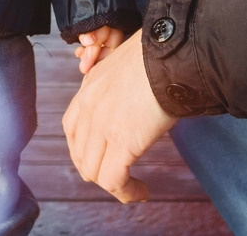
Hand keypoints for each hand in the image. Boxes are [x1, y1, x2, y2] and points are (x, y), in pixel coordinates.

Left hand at [63, 29, 175, 203]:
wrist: (174, 53)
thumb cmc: (163, 55)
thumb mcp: (129, 65)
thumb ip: (123, 85)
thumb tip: (138, 100)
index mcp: (90, 85)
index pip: (73, 127)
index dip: (86, 150)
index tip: (105, 159)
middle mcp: (88, 105)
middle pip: (80, 153)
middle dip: (98, 170)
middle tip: (121, 178)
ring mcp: (102, 124)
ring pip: (94, 170)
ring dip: (114, 186)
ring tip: (135, 189)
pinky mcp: (121, 141)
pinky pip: (113, 180)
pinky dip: (126, 192)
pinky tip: (142, 193)